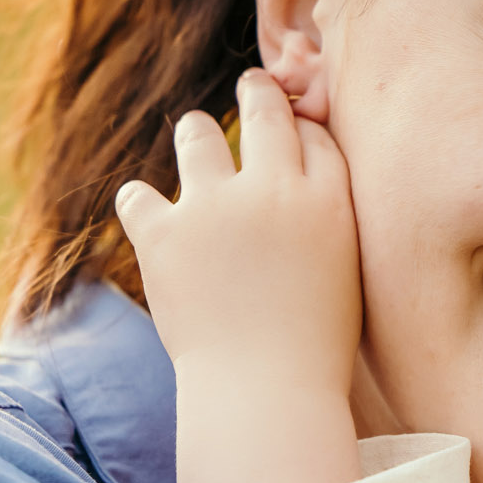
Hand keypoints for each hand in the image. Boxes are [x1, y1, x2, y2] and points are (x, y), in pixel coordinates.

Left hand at [115, 69, 361, 397]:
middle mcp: (272, 190)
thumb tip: (299, 178)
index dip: (299, 133)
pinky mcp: (162, 236)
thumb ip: (327, 217)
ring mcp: (213, 208)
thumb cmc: (314, 345)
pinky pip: (137, 195)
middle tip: (252, 88)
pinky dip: (142, 206)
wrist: (265, 394)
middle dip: (257, 92)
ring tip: (198, 150)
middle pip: (264, 109)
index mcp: (327, 200)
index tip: (291, 140)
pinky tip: (150, 217)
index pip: (313, 134)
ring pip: (196, 132)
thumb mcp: (345, 271)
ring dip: (197, 139)